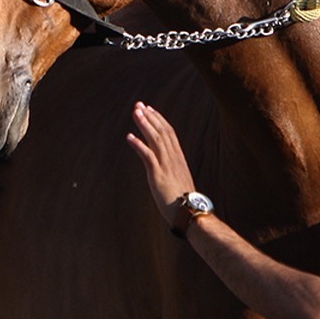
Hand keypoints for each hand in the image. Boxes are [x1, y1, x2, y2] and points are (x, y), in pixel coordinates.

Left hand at [126, 101, 196, 228]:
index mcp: (179, 158)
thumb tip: (167, 169)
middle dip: (150, 117)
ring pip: (155, 139)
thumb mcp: (180, 181)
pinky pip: (148, 156)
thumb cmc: (184, 201)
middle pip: (162, 131)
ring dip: (144, 125)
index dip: (159, 120)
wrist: (189, 213)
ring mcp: (166, 165)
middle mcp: (174, 158)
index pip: (169, 133)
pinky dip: (138, 144)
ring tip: (135, 113)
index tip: (150, 110)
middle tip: (139, 105)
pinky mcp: (158, 175)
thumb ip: (173, 171)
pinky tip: (129, 136)